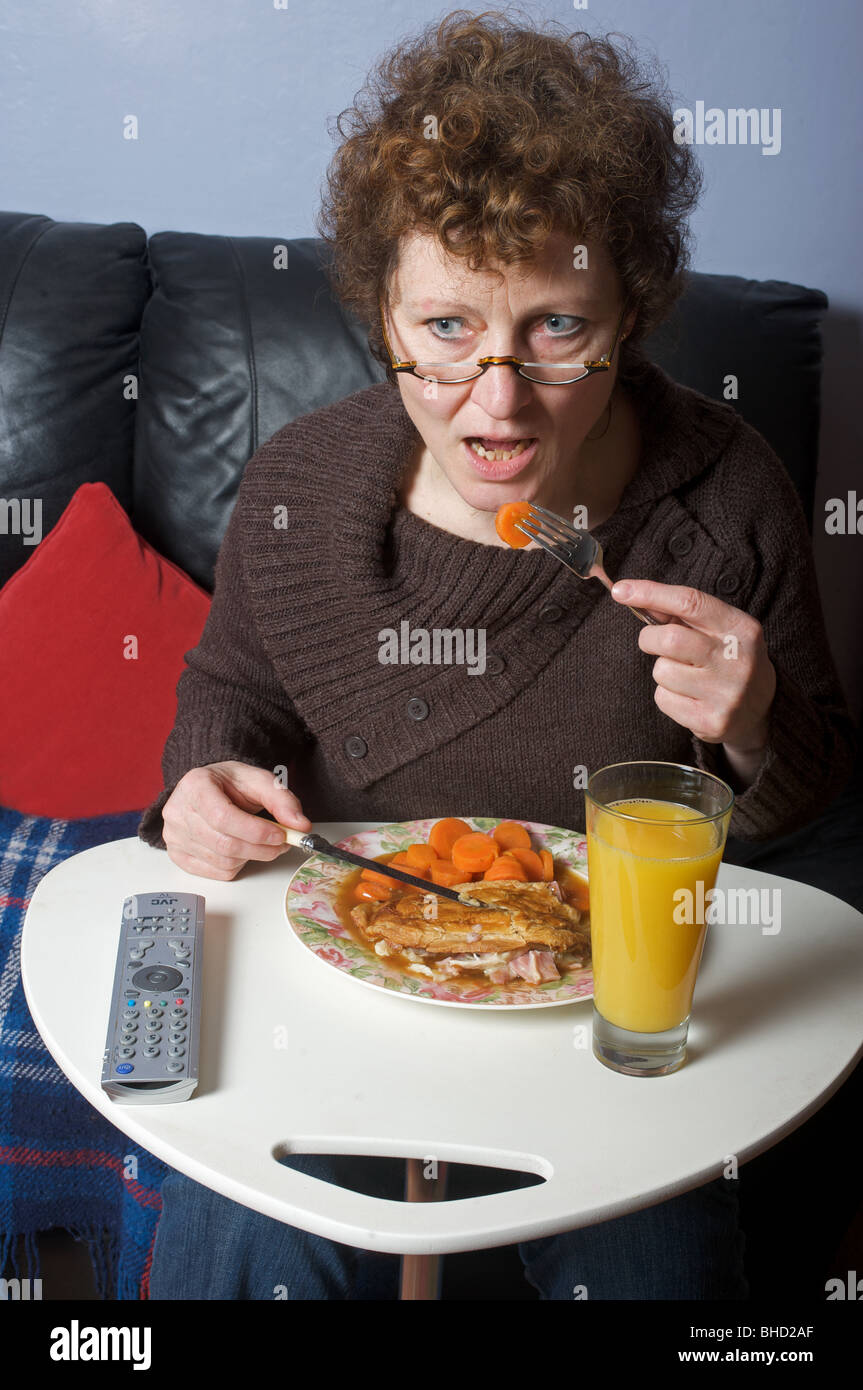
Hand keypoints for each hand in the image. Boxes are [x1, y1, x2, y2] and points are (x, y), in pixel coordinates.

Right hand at [162, 760, 311, 879]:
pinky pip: (216, 873)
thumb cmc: (230, 784)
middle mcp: (178, 811)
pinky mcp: (178, 855)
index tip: (281, 835)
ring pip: (223, 862)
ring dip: (252, 857)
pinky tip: (241, 848)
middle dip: (261, 848)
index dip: (255, 831)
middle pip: (224, 844)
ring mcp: (174, 836)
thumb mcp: (259, 781)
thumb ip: (282, 800)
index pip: (223, 817)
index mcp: (195, 785)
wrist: (209, 788)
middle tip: (282, 842)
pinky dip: (237, 865)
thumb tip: (300, 825)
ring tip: (262, 842)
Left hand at [611, 580, 776, 765]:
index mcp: (740, 628)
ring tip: (684, 675)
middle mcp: (737, 659)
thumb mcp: (719, 630)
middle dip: (649, 638)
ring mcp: (726, 693)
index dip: (651, 594)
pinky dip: (666, 696)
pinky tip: (688, 697)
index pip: (690, 602)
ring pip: (662, 671)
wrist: (762, 710)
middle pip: (669, 639)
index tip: (621, 590)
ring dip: (662, 670)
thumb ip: (681, 614)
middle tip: (654, 642)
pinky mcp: (712, 720)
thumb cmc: (729, 659)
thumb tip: (635, 595)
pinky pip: (663, 699)